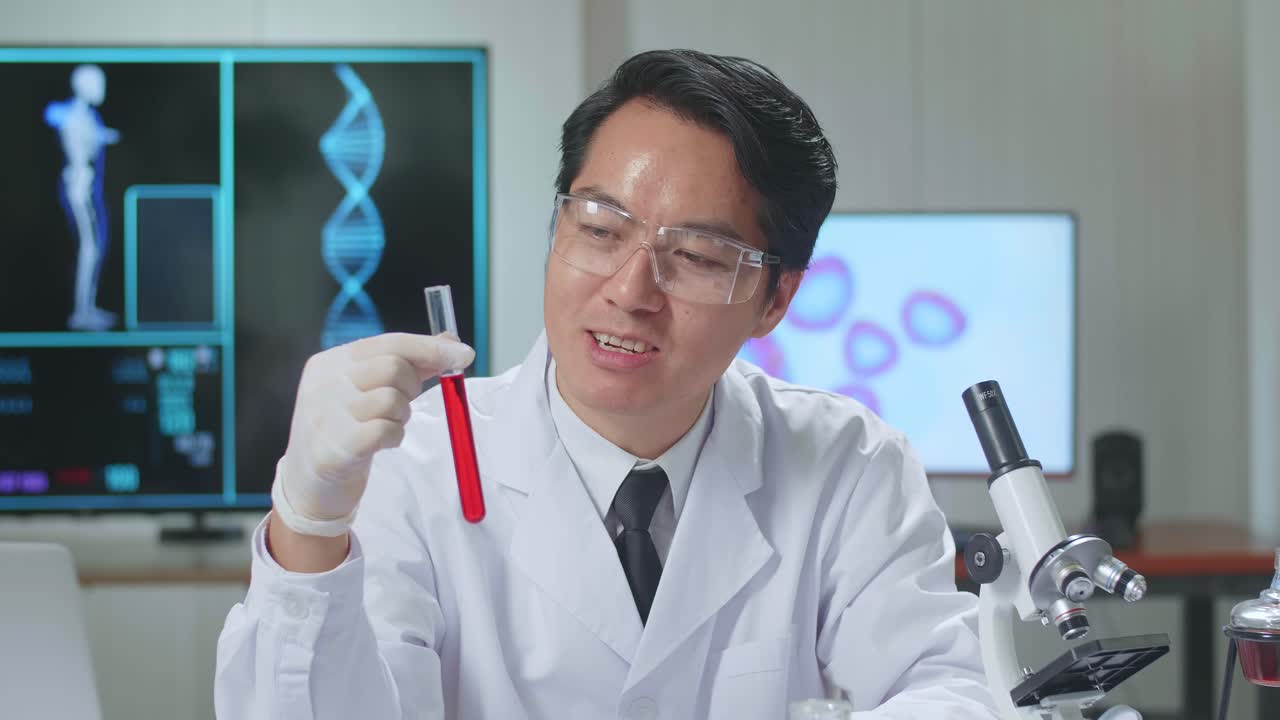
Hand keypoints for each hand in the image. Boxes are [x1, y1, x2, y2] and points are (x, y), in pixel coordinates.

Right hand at [276, 332, 473, 529]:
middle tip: (405, 404)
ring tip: (387, 425)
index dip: (430, 348)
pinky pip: (385, 431)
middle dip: (412, 387)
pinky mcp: (332, 448)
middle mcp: (323, 383)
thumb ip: (408, 364)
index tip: (463, 355)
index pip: (389, 342)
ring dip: (402, 415)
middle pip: (393, 367)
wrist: (309, 485)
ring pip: (392, 400)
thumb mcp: (367, 390)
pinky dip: (394, 436)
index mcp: (331, 361)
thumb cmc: (346, 430)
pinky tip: (382, 443)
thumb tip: (451, 341)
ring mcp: (324, 415)